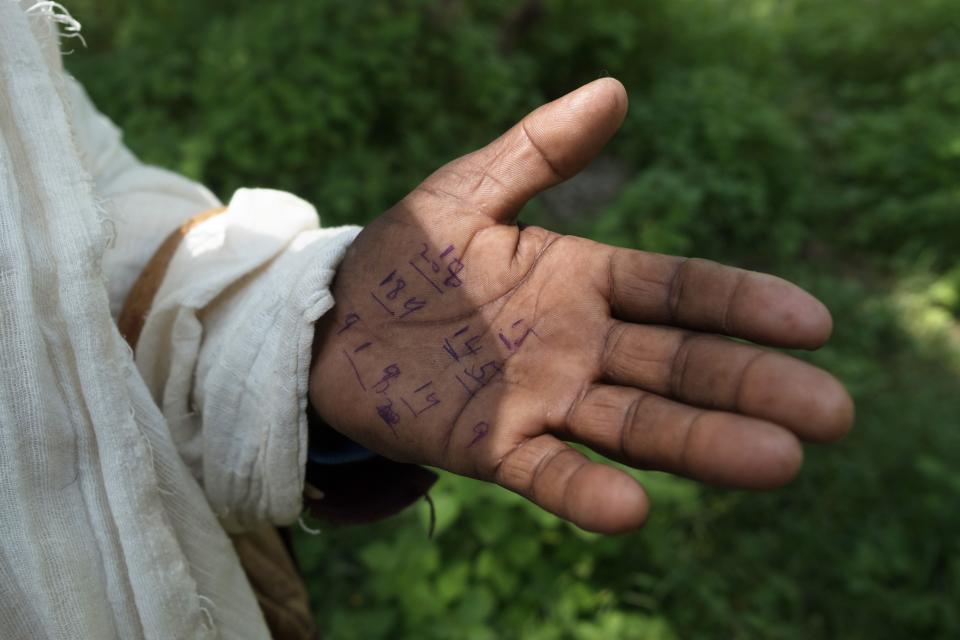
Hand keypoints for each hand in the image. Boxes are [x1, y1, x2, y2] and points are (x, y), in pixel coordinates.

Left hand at [308, 79, 853, 533]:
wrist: (334, 321)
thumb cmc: (408, 256)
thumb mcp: (468, 191)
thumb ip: (539, 148)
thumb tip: (613, 90)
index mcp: (583, 280)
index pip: (680, 292)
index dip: (744, 305)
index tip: (813, 323)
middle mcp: (580, 346)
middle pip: (680, 366)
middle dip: (752, 387)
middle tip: (831, 414)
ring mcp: (543, 401)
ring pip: (636, 426)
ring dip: (703, 445)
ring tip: (777, 463)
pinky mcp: (495, 447)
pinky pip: (549, 474)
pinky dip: (587, 493)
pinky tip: (633, 510)